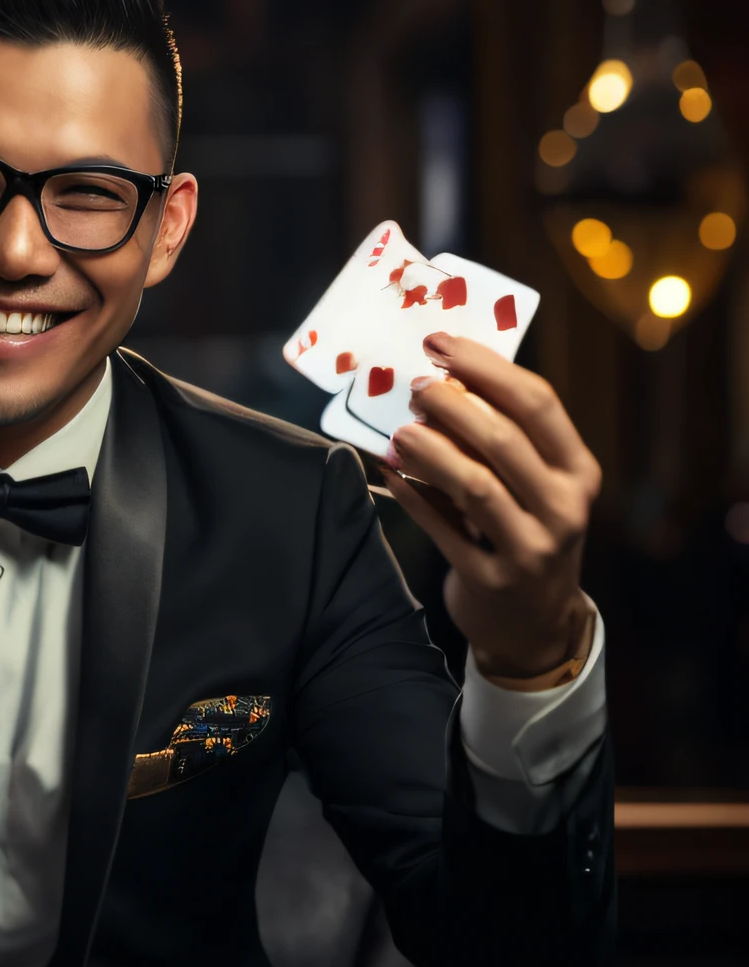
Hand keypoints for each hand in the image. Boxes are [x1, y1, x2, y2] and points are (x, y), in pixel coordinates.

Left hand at [380, 332, 601, 679]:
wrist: (532, 623)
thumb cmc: (525, 532)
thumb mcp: (536, 487)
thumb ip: (504, 441)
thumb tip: (442, 379)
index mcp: (579, 472)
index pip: (538, 404)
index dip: (486, 367)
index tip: (441, 344)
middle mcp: (565, 508)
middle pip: (505, 439)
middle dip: (453, 404)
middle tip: (412, 385)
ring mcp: (531, 548)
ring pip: (476, 485)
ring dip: (431, 451)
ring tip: (399, 431)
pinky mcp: (491, 579)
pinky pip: (444, 530)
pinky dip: (413, 497)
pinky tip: (389, 473)